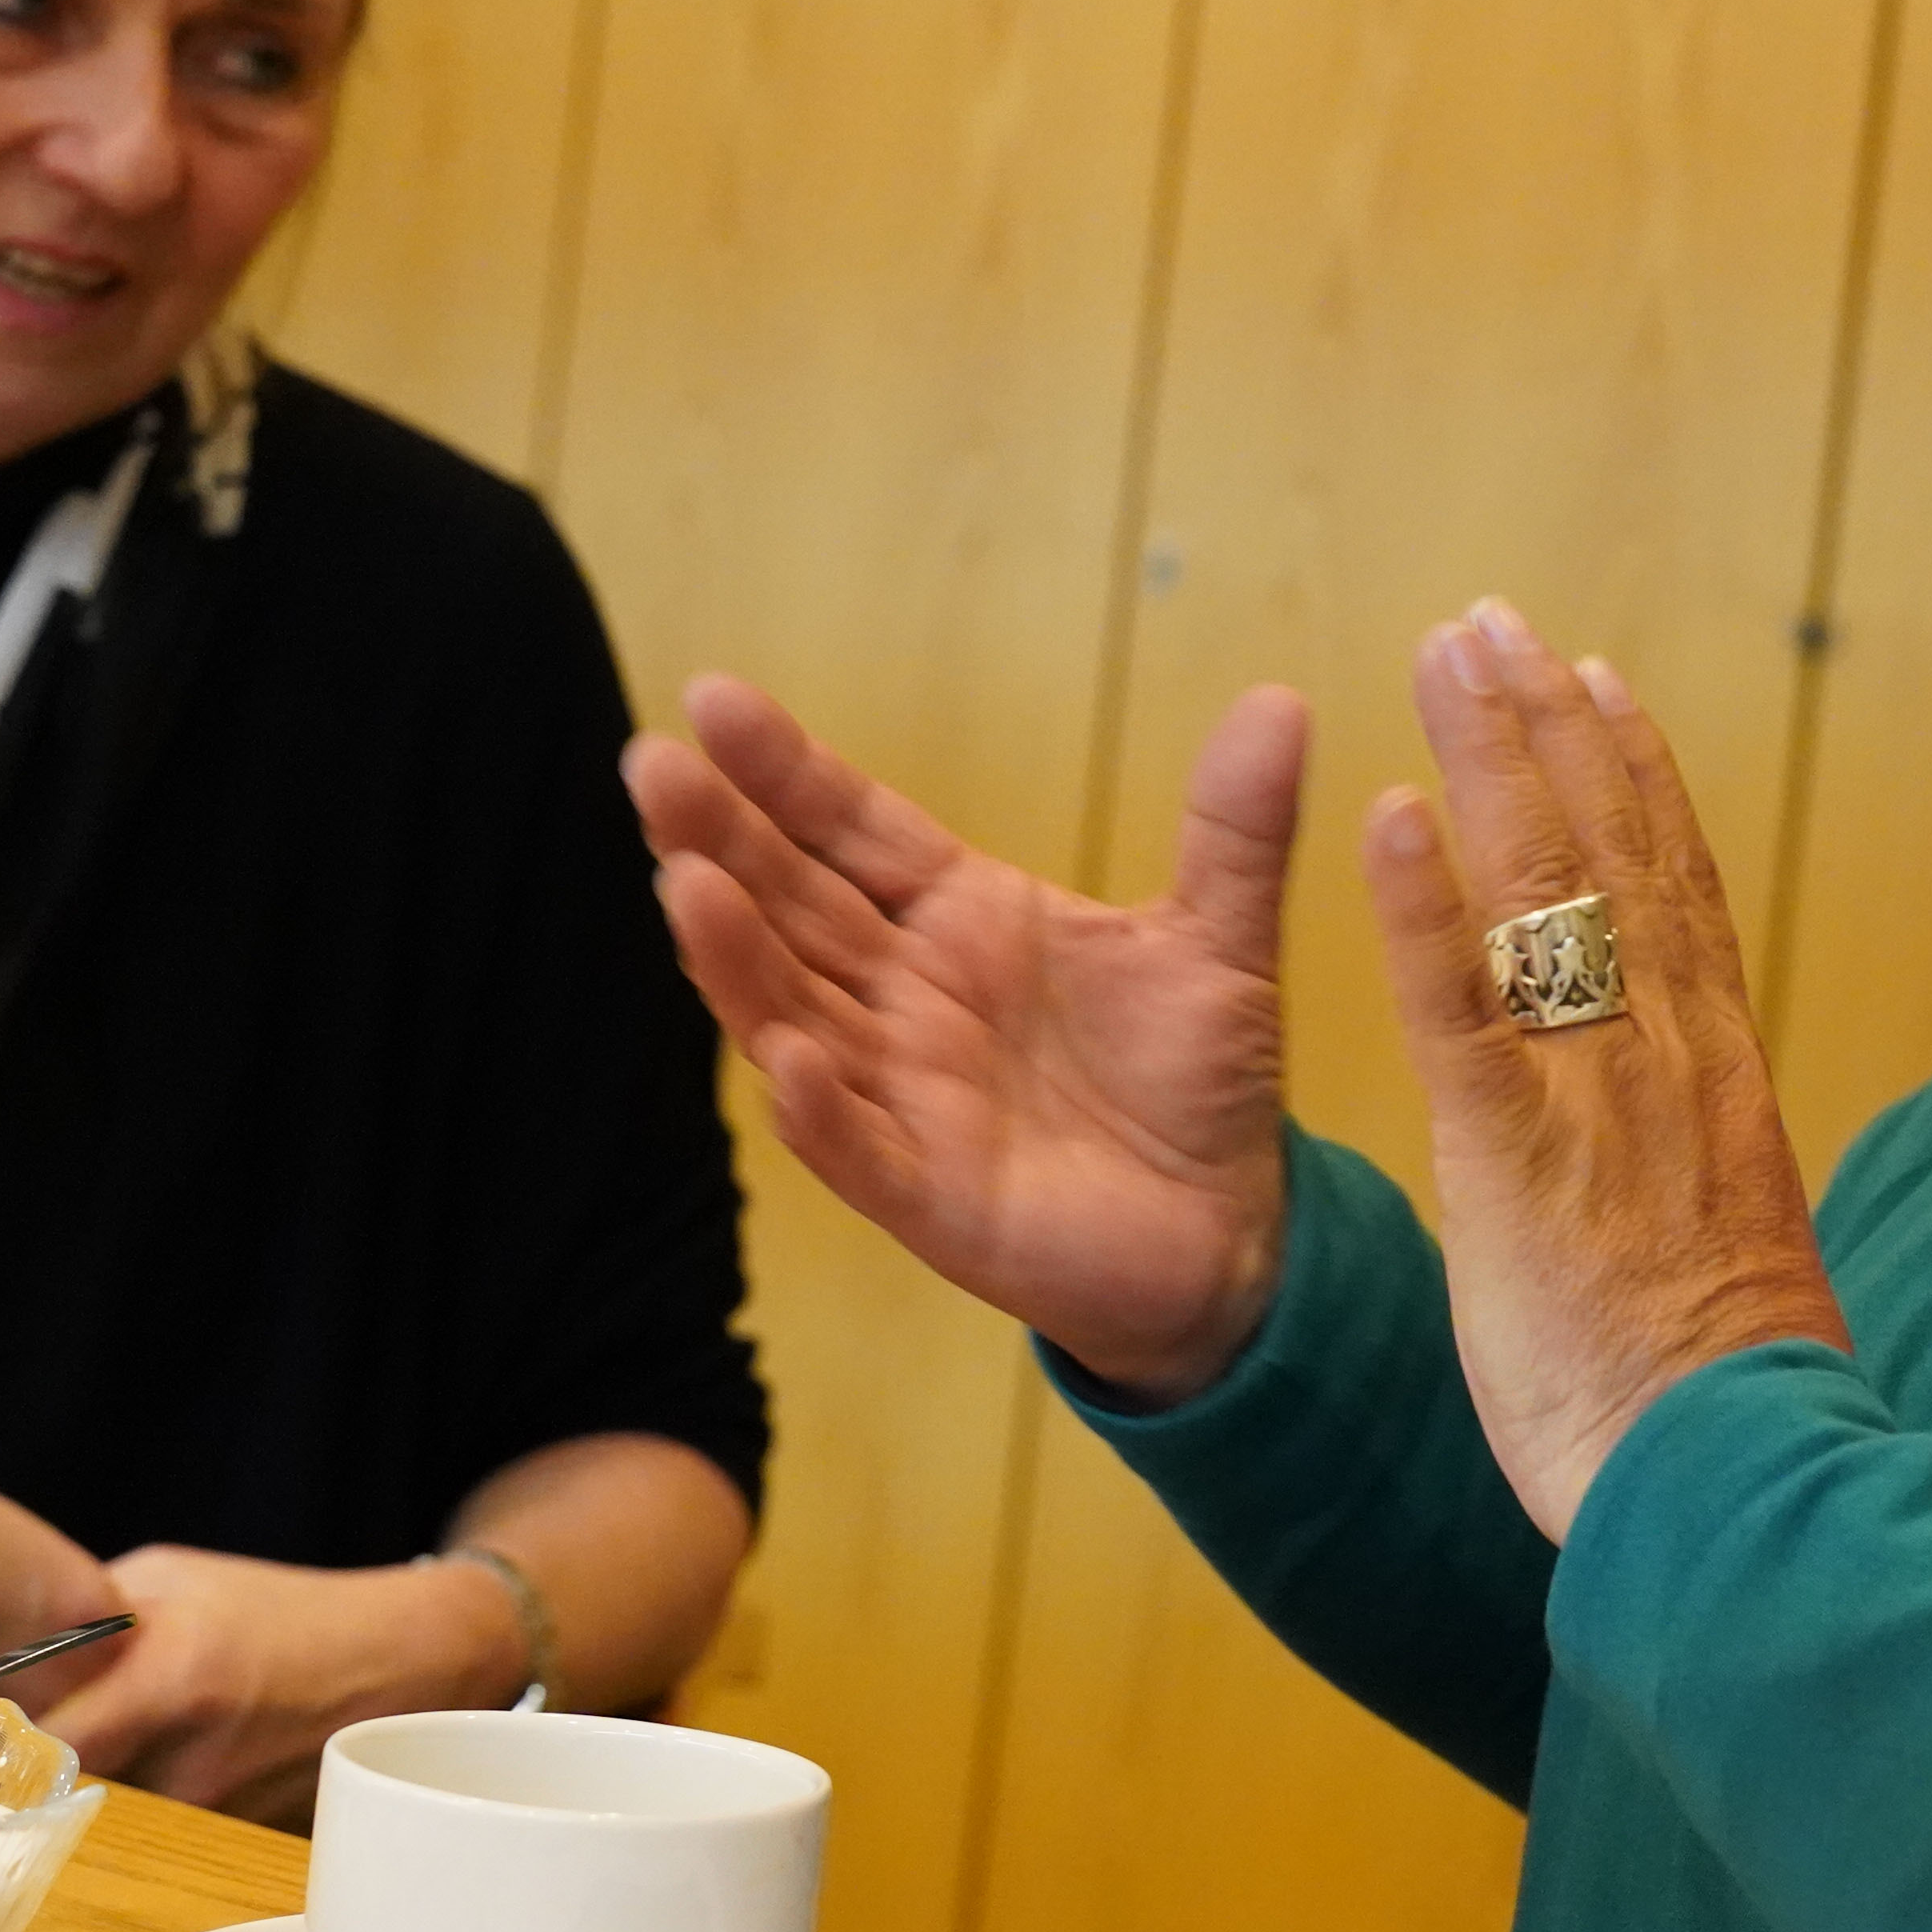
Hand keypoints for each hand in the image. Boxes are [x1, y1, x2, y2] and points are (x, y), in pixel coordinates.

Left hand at [39, 1545, 525, 1818]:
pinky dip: (153, 1801)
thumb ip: (83, 1620)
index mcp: (168, 1678)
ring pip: (112, 1817)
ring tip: (132, 1739)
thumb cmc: (283, 1610)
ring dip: (103, 1786)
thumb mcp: (173, 1578)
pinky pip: (160, 1829)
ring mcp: (217, 1814)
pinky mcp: (235, 1843)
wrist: (405, 1659)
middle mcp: (191, 1761)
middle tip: (18, 1742)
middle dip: (39, 1768)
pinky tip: (185, 1761)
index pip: (40, 1743)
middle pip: (65, 1793)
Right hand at [629, 674, 1305, 1402]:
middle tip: (650, 768)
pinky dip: (820, 1109)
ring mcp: (904, 1097)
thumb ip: (1235, 828)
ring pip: (794, 1016)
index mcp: (961, 921)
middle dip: (719, 840)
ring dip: (736, 958)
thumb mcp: (1223, 939)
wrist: (1233, 1233)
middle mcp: (908, 1000)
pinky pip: (856, 1149)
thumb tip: (1280, 700)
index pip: (852, 829)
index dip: (786, 770)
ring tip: (685, 885)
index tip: (712, 698)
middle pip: (794, 907)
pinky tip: (787, 1061)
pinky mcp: (928, 1195)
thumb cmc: (1200, 1082)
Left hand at [1363, 600, 1846, 1540]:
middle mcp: (1667, 1058)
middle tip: (1495, 620)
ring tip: (1445, 654)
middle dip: (1548, 726)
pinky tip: (1384, 817)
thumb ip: (1702, 1171)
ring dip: (1490, 761)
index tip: (1598, 681)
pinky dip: (1423, 907)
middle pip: (1610, 852)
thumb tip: (1699, 1151)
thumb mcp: (1732, 1250)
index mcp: (1716, 1079)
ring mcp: (1596, 1098)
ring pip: (1546, 892)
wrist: (1738, 1481)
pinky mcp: (1515, 1159)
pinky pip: (1462, 1012)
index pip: (1676, 888)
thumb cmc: (1733, 1402)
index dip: (1635, 776)